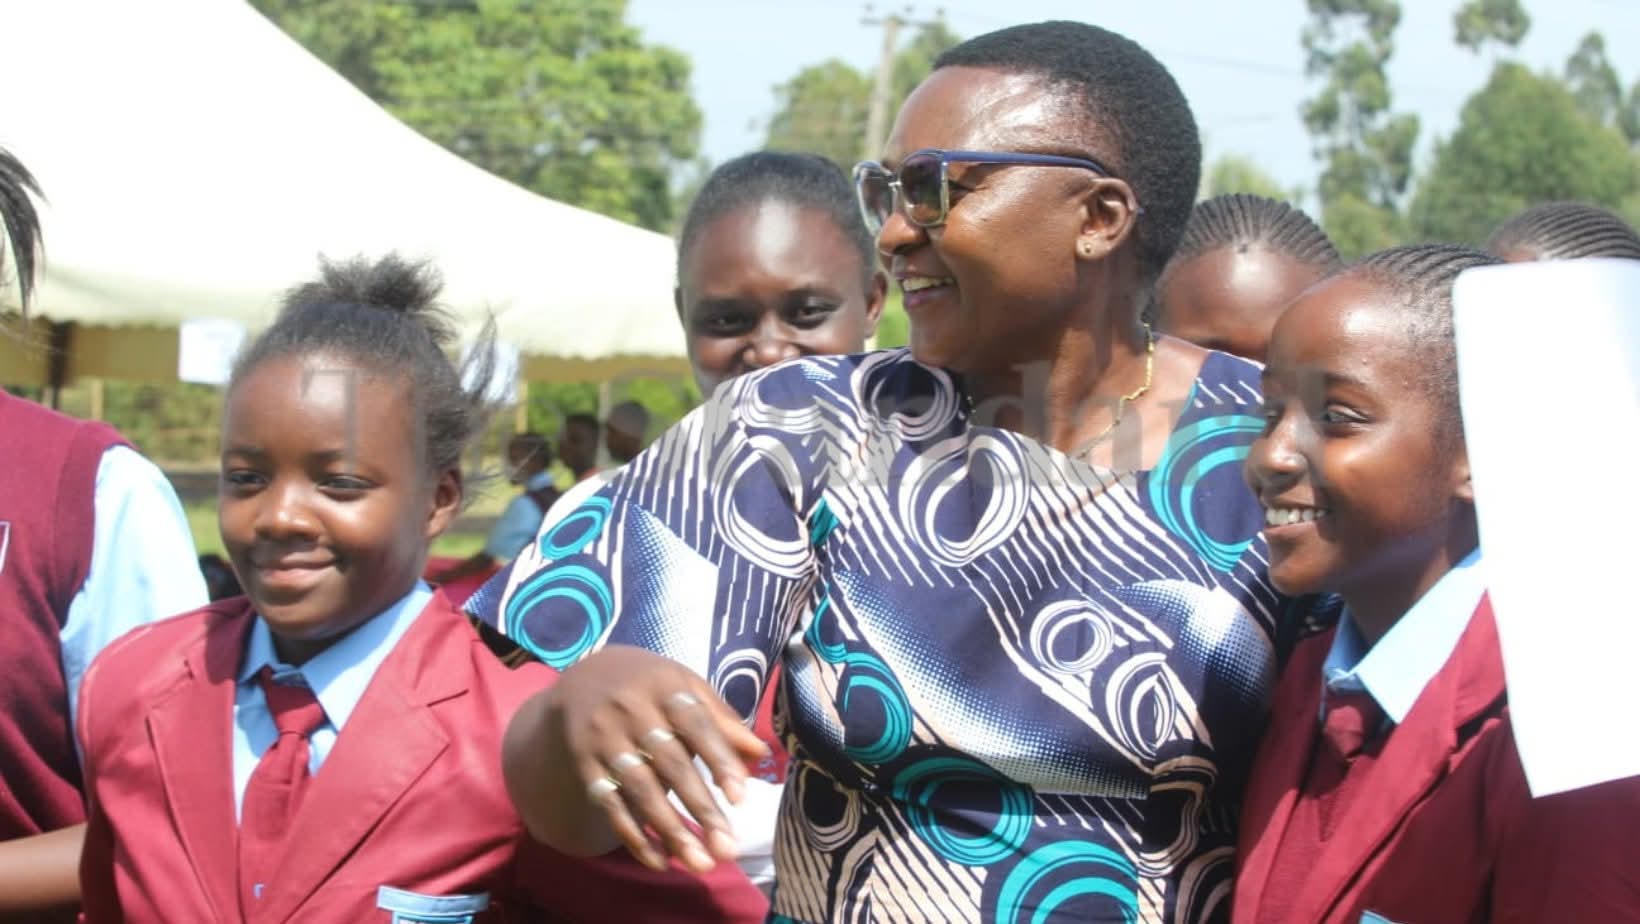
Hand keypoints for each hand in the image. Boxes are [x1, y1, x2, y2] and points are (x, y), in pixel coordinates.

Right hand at [516, 645, 769, 873]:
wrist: (582, 678)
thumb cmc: (651, 687)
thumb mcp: (685, 687)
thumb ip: (721, 719)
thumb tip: (760, 753)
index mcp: (665, 687)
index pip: (696, 724)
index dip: (719, 759)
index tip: (740, 799)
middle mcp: (631, 711)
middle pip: (670, 764)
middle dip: (700, 808)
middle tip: (728, 848)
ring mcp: (605, 740)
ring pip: (641, 790)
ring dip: (671, 830)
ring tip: (701, 863)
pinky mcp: (587, 766)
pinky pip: (611, 805)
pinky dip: (634, 836)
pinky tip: (660, 861)